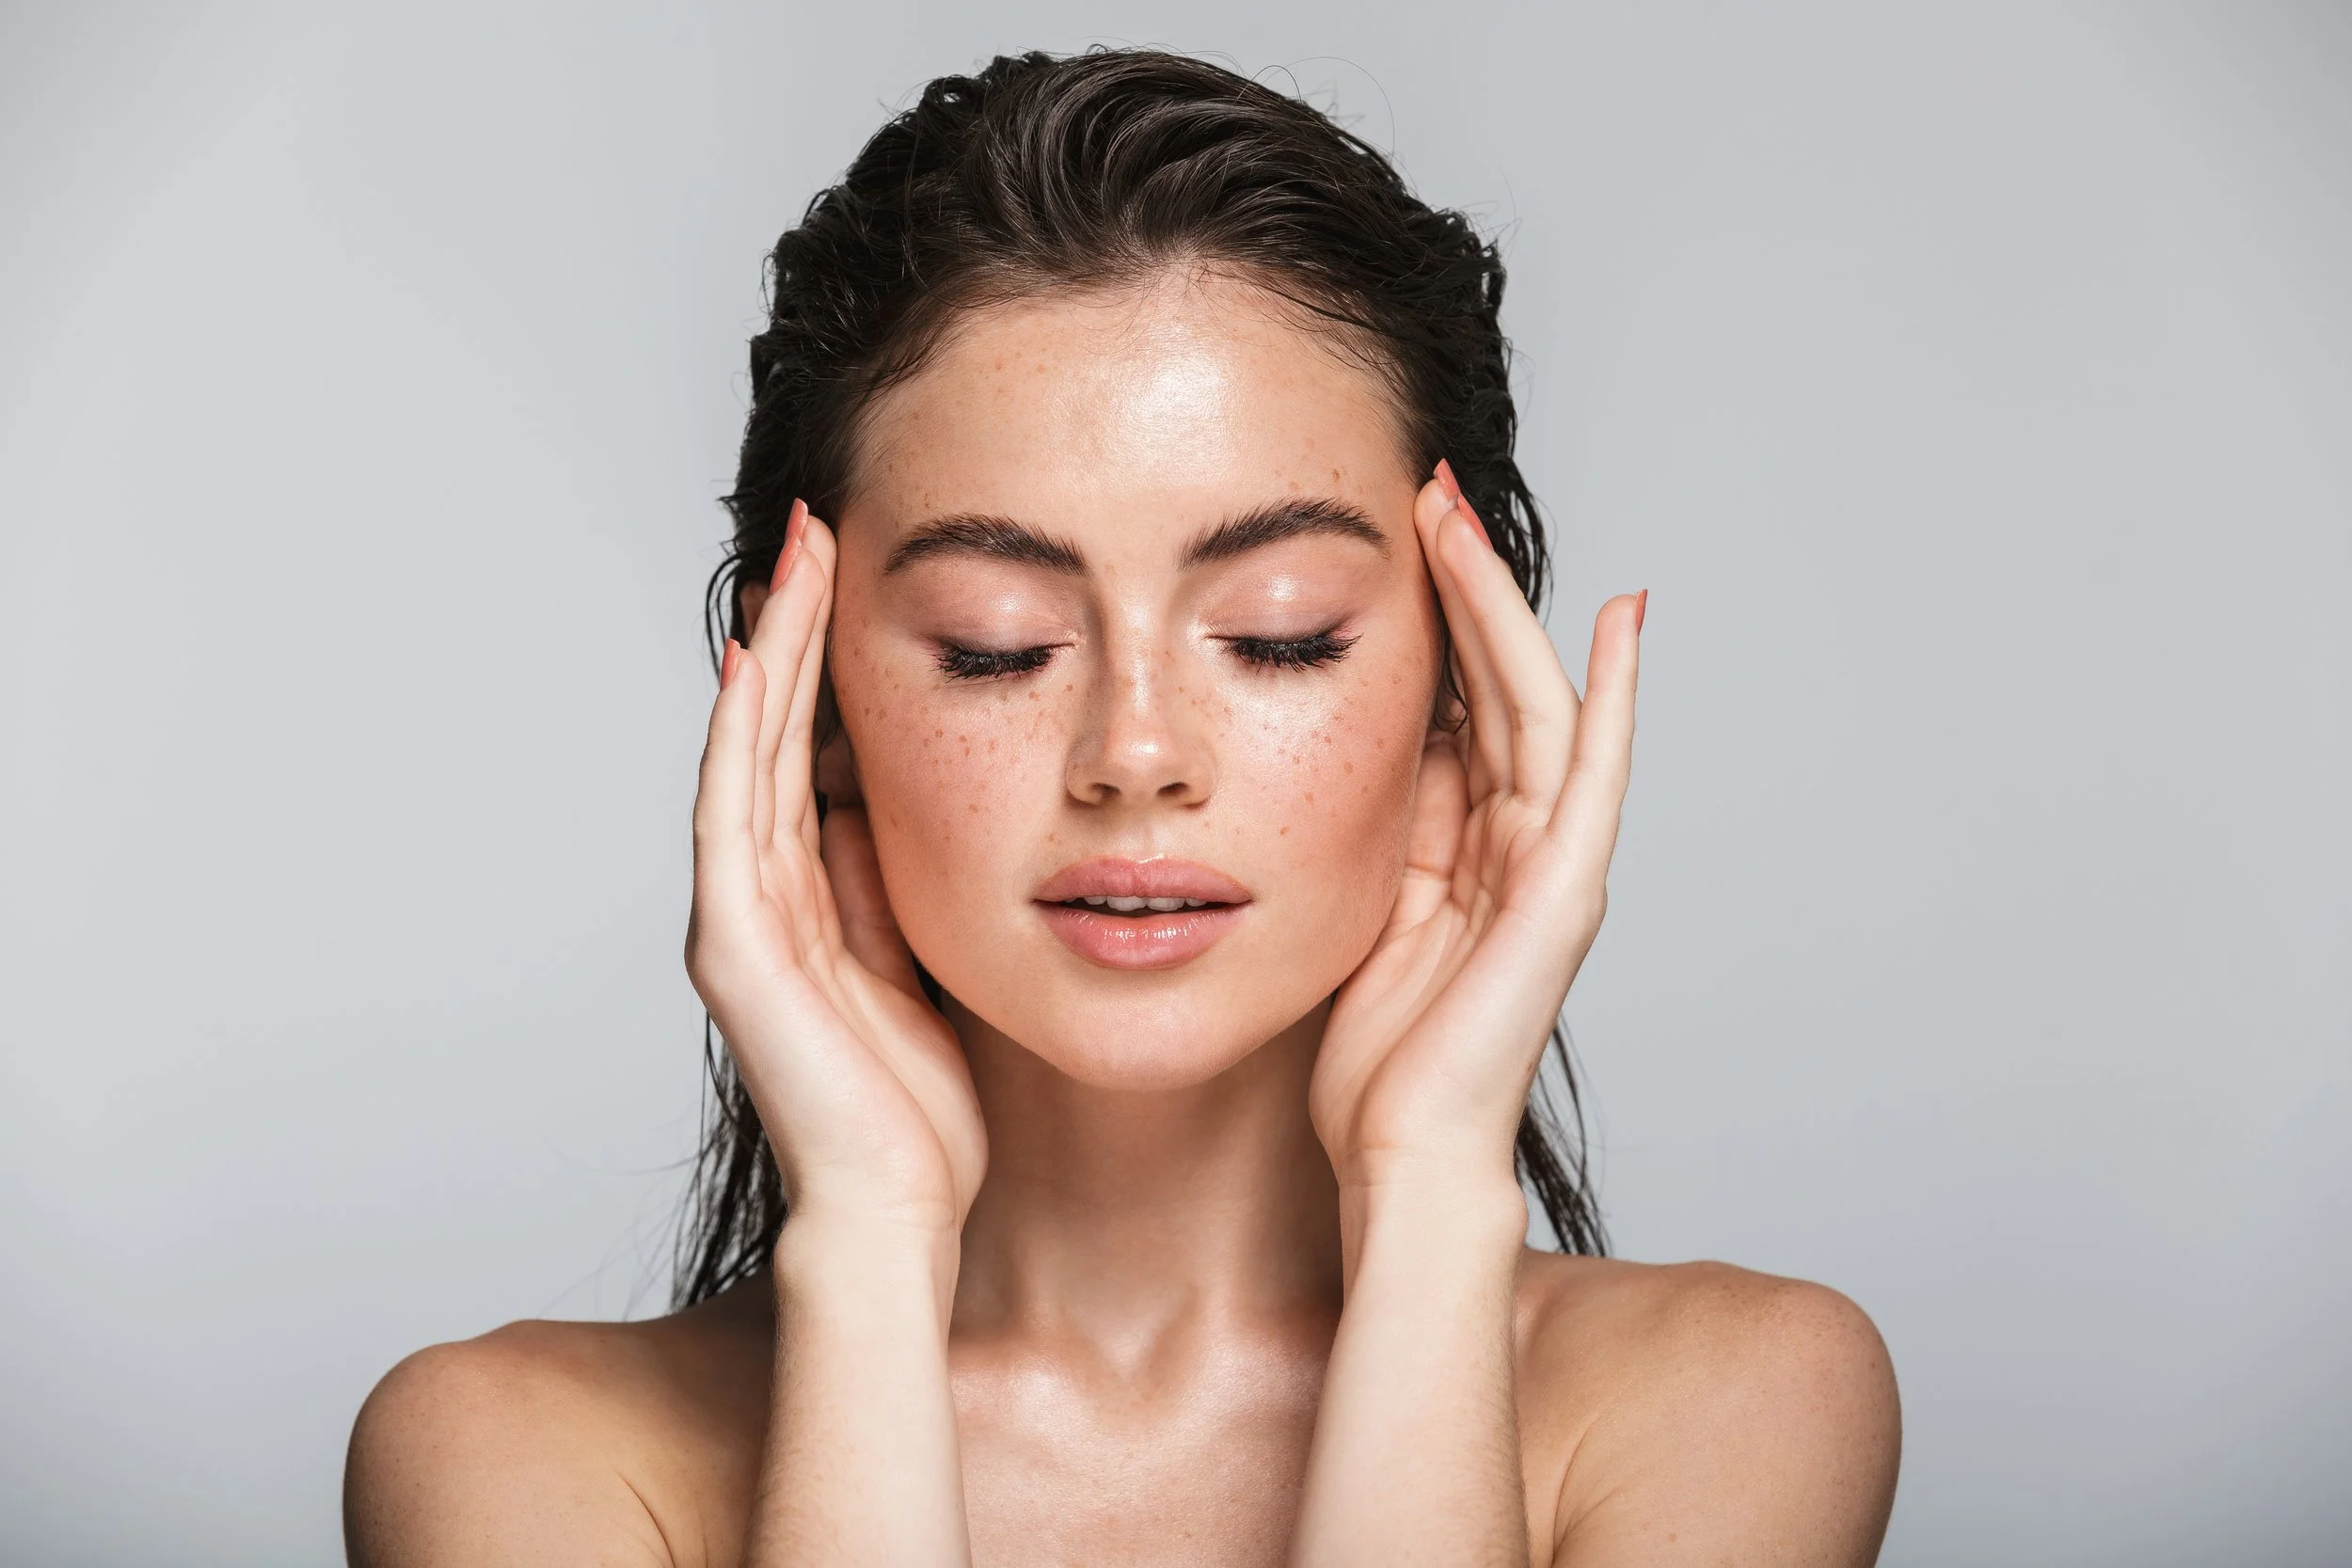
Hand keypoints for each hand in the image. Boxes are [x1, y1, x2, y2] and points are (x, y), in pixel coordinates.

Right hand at [687, 501, 986, 1242]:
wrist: (899, 1209)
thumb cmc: (921, 1109)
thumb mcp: (920, 960)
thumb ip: (889, 885)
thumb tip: (883, 799)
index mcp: (804, 901)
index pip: (807, 753)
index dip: (822, 661)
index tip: (850, 571)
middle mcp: (757, 898)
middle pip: (770, 733)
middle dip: (793, 628)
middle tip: (815, 528)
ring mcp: (737, 919)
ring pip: (748, 754)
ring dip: (773, 653)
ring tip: (796, 558)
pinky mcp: (735, 948)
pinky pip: (736, 817)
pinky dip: (744, 736)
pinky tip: (762, 661)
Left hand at [1309, 470, 1640, 1197]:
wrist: (1398, 1155)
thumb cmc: (1376, 1057)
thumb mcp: (1363, 907)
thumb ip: (1387, 827)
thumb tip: (1378, 738)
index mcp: (1470, 846)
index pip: (1462, 704)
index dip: (1437, 618)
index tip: (1398, 533)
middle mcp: (1522, 844)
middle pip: (1504, 684)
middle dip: (1468, 585)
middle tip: (1430, 491)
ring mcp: (1552, 867)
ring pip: (1541, 705)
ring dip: (1505, 610)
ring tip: (1462, 521)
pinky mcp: (1565, 896)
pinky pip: (1593, 777)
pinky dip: (1616, 696)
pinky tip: (1620, 624)